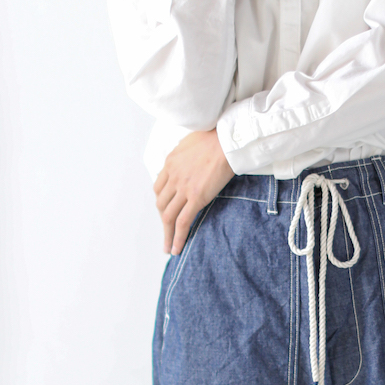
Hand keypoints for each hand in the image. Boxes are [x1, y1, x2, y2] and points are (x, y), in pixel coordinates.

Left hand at [154, 129, 233, 254]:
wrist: (226, 139)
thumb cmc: (214, 136)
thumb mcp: (190, 142)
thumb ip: (184, 155)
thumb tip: (187, 159)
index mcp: (170, 163)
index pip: (159, 188)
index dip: (162, 201)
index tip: (166, 210)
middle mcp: (173, 177)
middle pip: (161, 204)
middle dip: (162, 220)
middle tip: (166, 232)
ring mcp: (183, 188)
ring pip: (168, 216)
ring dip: (166, 234)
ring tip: (169, 247)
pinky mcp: (196, 197)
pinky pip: (182, 221)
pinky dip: (177, 237)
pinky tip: (177, 247)